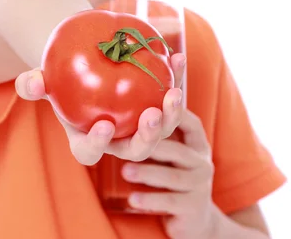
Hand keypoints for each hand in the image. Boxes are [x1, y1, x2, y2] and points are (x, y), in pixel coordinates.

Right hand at [15, 52, 184, 165]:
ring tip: (173, 91)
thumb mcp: (41, 78)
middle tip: (152, 115)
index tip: (104, 125)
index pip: (91, 152)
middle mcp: (117, 138)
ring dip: (171, 114)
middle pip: (136, 149)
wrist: (79, 63)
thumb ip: (32, 84)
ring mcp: (138, 125)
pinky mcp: (155, 106)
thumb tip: (32, 82)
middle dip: (148, 137)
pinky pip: (168, 97)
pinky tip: (178, 57)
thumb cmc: (58, 76)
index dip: (98, 144)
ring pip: (161, 130)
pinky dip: (175, 78)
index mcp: (87, 139)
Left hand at [121, 109, 216, 238]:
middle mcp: (203, 162)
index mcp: (198, 144)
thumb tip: (121, 112)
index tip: (152, 105)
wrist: (193, 219)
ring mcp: (200, 186)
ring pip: (172, 176)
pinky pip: (170, 202)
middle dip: (153, 141)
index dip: (174, 113)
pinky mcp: (194, 208)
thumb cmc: (173, 175)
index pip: (191, 123)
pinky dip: (150, 200)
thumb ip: (157, 133)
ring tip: (124, 170)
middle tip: (128, 135)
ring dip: (147, 173)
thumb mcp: (170, 152)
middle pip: (178, 150)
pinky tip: (132, 199)